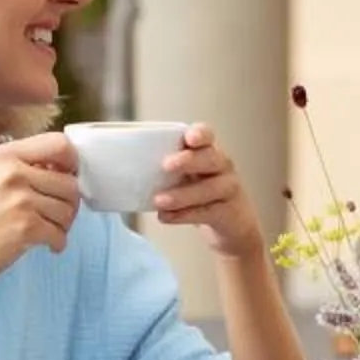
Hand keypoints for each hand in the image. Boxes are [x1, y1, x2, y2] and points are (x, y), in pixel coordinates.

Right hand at [0, 133, 79, 297]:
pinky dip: (57, 244)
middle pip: (70, 182)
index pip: (59, 144)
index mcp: (4, 155)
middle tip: (57, 217)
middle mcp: (12, 172)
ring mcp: (20, 199)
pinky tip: (45, 246)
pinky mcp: (26, 228)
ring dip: (63, 226)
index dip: (72, 163)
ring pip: (69, 210)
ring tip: (47, 233)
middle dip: (69, 204)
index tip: (68, 179)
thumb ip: (22, 169)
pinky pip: (61, 234)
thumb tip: (66, 172)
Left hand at [149, 122, 263, 257]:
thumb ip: (166, 169)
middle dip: (189, 160)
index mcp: (207, 151)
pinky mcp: (229, 212)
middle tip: (166, 165)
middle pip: (211, 158)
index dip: (200, 134)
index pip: (207, 135)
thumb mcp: (185, 176)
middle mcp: (222, 166)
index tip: (189, 138)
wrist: (232, 225)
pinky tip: (166, 217)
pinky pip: (208, 212)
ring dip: (182, 194)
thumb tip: (127, 168)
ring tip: (159, 201)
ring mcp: (228, 189)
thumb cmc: (200, 194)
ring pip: (210, 188)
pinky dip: (185, 215)